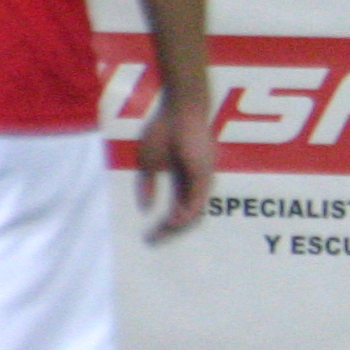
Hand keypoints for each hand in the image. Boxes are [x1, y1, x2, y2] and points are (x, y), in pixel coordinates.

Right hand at [132, 93, 215, 243]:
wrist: (180, 108)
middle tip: (153, 241)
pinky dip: (186, 214)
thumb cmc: (164, 129)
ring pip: (194, 212)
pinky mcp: (204, 174)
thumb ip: (148, 185)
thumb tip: (145, 208)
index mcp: (185, 181)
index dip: (164, 224)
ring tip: (160, 235)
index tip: (149, 236)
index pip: (177, 209)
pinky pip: (198, 200)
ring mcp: (203, 179)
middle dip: (170, 231)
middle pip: (188, 215)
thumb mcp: (148, 162)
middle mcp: (197, 184)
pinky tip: (172, 222)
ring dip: (177, 226)